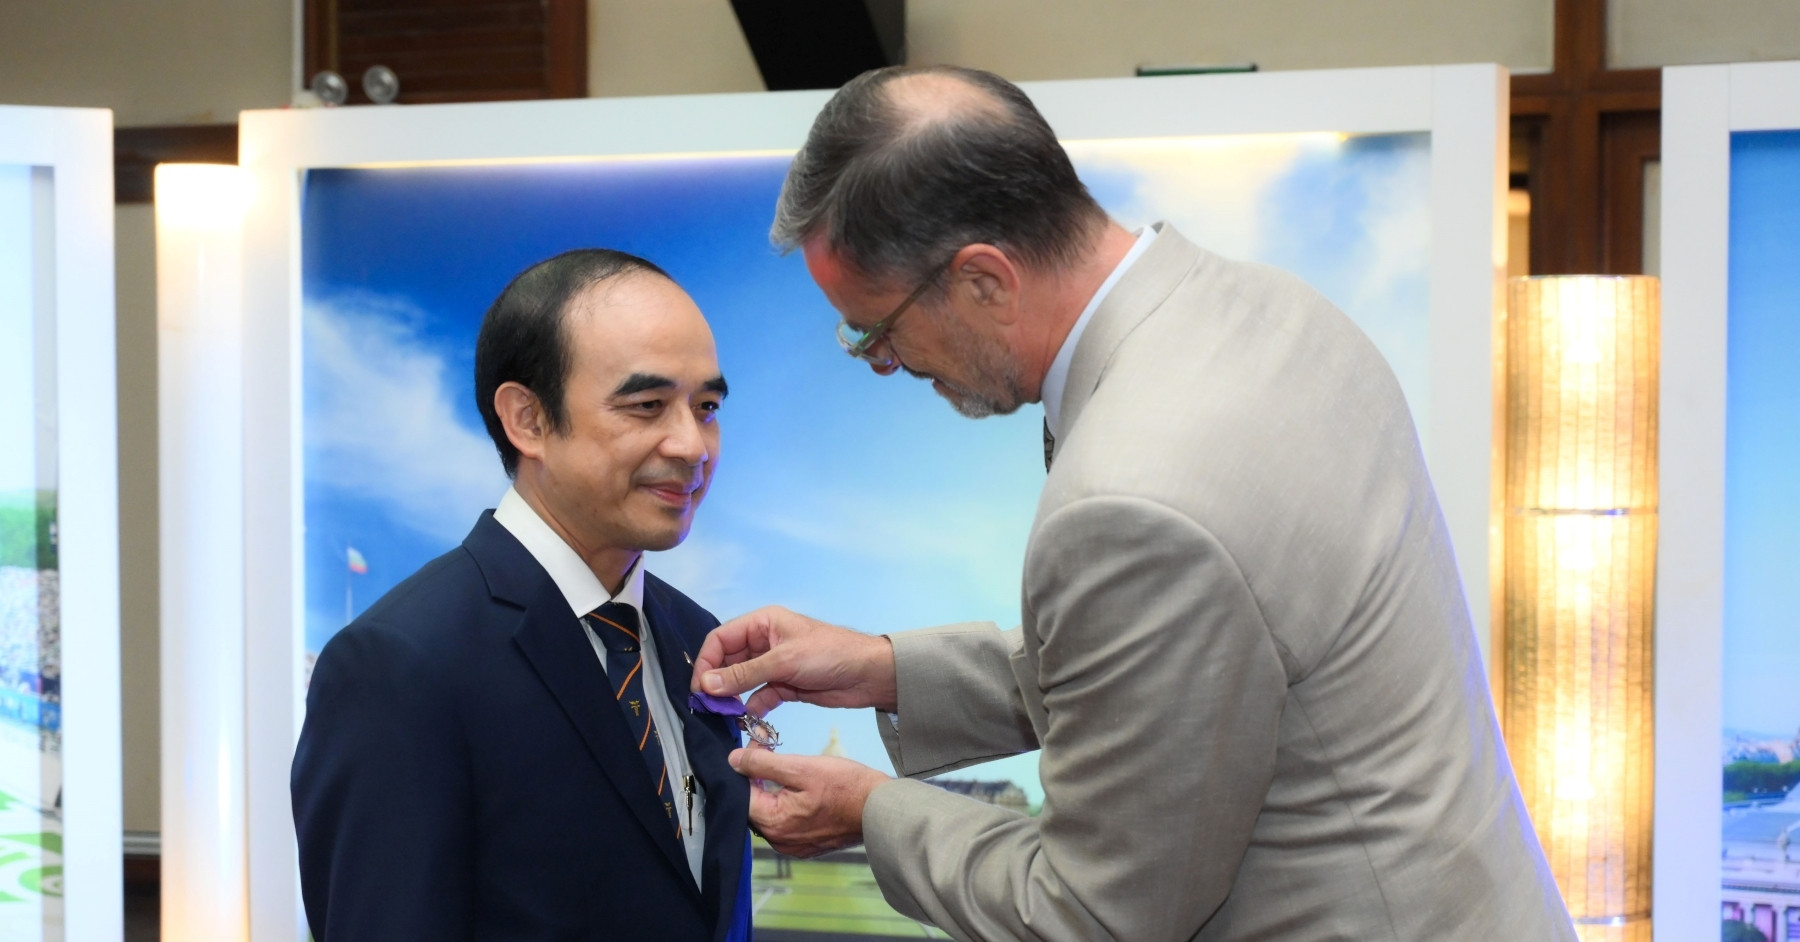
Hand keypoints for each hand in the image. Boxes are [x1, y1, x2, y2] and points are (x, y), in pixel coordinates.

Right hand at [692, 606, 897, 716]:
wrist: (869, 675)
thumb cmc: (830, 655)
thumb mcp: (783, 662)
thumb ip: (743, 674)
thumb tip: (706, 685)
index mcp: (763, 623)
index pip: (721, 639)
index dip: (706, 662)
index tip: (699, 688)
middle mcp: (765, 642)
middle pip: (728, 661)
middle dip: (716, 682)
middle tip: (708, 706)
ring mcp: (774, 665)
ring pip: (742, 681)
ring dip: (732, 697)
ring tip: (724, 715)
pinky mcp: (785, 686)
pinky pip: (759, 697)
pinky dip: (752, 708)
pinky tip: (749, 720)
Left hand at [729, 748, 888, 857]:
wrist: (880, 810)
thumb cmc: (847, 787)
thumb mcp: (802, 767)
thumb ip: (764, 763)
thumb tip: (733, 760)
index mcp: (773, 823)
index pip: (740, 794)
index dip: (744, 767)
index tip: (758, 746)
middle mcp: (778, 841)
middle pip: (753, 806)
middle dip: (756, 779)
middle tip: (772, 752)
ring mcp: (793, 846)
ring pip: (768, 814)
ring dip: (771, 792)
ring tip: (788, 770)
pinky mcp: (806, 846)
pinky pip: (785, 824)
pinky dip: (786, 805)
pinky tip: (800, 791)